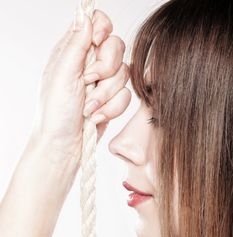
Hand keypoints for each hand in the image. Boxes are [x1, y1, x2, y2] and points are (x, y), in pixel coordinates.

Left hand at [32, 9, 130, 166]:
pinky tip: (95, 117)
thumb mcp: (62, 74)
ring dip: (106, 95)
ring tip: (88, 107)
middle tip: (89, 82)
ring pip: (124, 74)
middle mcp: (91, 64)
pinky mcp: (113, 101)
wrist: (64, 145)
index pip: (97, 23)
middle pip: (117, 47)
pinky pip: (127, 97)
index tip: (97, 42)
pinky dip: (111, 109)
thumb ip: (76, 44)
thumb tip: (86, 16)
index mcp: (74, 52)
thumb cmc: (56, 113)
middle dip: (105, 68)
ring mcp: (103, 83)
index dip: (103, 28)